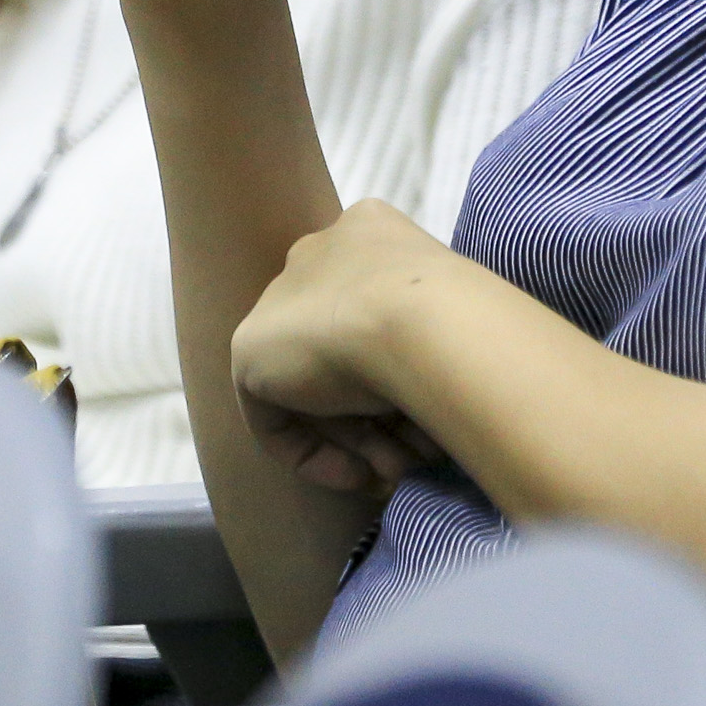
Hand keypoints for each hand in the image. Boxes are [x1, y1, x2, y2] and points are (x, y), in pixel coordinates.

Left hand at [231, 200, 455, 496]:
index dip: (403, 369)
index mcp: (368, 231)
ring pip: (320, 393)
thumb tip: (426, 396)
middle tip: (416, 455)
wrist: (418, 317)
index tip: (429, 411)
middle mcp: (318, 255)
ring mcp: (278, 301)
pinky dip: (317, 457)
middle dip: (380, 416)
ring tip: (397, 472)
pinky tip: (359, 474)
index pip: (374, 308)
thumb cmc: (456, 314)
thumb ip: (430, 336)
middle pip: (344, 355)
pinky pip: (279, 417)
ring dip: (362, 442)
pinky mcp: (249, 351)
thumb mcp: (453, 315)